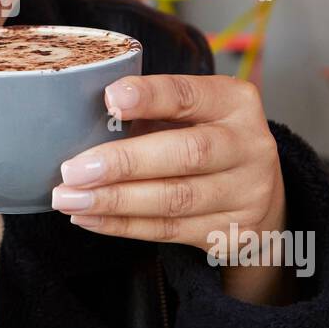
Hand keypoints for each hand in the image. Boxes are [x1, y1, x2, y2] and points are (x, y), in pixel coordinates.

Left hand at [52, 74, 285, 253]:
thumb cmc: (205, 141)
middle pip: (186, 154)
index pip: (189, 95)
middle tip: (73, 170)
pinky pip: (169, 229)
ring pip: (175, 199)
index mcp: (234, 102)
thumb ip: (149, 112)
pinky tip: (89, 217)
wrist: (259, 196)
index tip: (109, 99)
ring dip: (114, 200)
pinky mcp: (232, 232)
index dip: (150, 96)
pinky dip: (122, 225)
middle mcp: (248, 145)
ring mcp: (245, 192)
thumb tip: (82, 122)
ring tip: (69, 198)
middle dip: (123, 162)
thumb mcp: (190, 114)